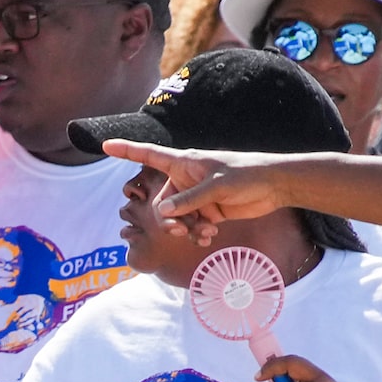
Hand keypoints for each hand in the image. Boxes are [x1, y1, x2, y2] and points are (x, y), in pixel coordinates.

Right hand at [100, 141, 291, 244]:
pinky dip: (197, 233)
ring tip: (204, 233)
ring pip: (176, 218)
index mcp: (185, 163)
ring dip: (186, 229)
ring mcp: (196, 196)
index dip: (127, 150)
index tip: (105, 145)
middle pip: (161, 202)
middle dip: (168, 220)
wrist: (275, 187)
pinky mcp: (207, 210)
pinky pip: (191, 225)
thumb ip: (188, 200)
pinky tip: (209, 236)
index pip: (149, 155)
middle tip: (180, 231)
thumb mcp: (217, 187)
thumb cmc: (247, 175)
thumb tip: (161, 213)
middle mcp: (186, 178)